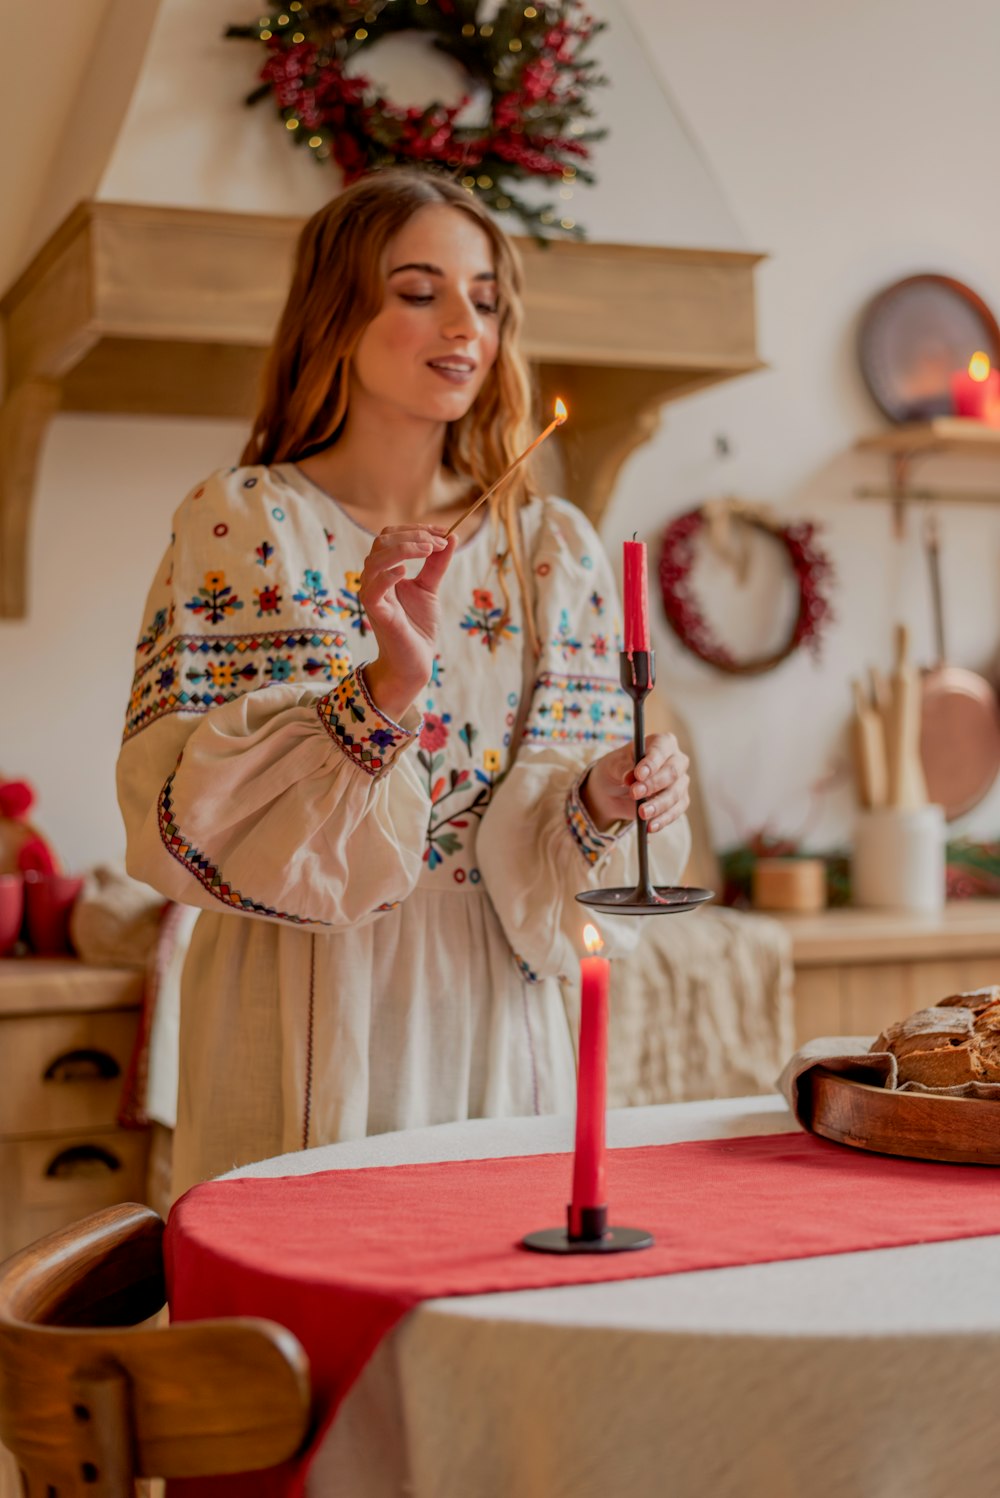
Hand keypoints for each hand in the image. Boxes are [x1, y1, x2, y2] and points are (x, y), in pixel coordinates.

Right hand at [358, 526, 455, 718]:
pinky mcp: (375, 612)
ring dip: (404, 549)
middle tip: (439, 542)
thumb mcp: (430, 588)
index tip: (444, 532)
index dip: (416, 530)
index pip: (391, 537)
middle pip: (382, 542)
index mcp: (385, 571)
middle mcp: (374, 579)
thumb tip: (452, 536)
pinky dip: (387, 575)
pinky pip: (372, 589)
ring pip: (375, 560)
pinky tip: (405, 571)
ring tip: (429, 550)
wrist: (415, 661)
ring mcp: (372, 595)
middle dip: (413, 536)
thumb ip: (437, 563)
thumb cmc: (418, 627)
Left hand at [580, 733, 689, 834]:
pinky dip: (663, 820)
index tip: (638, 774)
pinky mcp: (679, 801)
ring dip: (658, 805)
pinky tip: (650, 826)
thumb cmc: (616, 770)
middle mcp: (675, 760)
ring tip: (641, 813)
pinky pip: (676, 811)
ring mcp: (680, 782)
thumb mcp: (612, 765)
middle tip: (634, 793)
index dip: (651, 762)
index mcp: (661, 743)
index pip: (661, 749)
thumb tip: (631, 777)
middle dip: (653, 785)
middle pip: (673, 772)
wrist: (613, 791)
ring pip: (675, 794)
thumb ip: (622, 768)